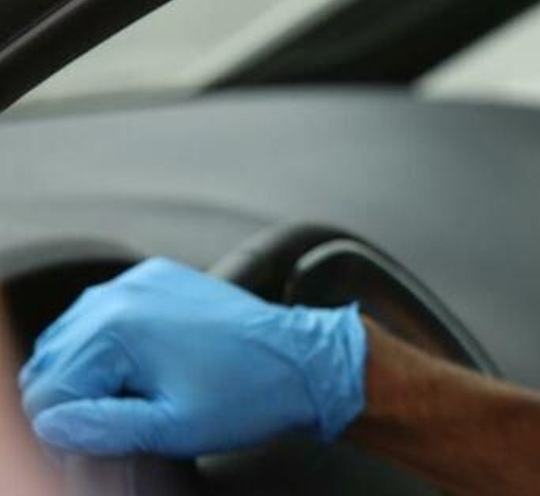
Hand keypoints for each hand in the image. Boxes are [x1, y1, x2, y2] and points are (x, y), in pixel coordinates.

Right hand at [18, 257, 365, 457]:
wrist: (307, 359)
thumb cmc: (249, 396)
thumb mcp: (173, 428)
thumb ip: (103, 428)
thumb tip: (52, 424)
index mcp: (116, 327)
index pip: (48, 389)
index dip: (66, 428)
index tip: (101, 444)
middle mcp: (120, 294)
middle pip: (53, 360)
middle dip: (72, 398)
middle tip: (113, 428)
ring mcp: (139, 280)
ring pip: (72, 337)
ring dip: (86, 372)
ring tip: (127, 403)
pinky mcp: (158, 279)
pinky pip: (105, 315)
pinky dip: (108, 345)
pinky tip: (138, 372)